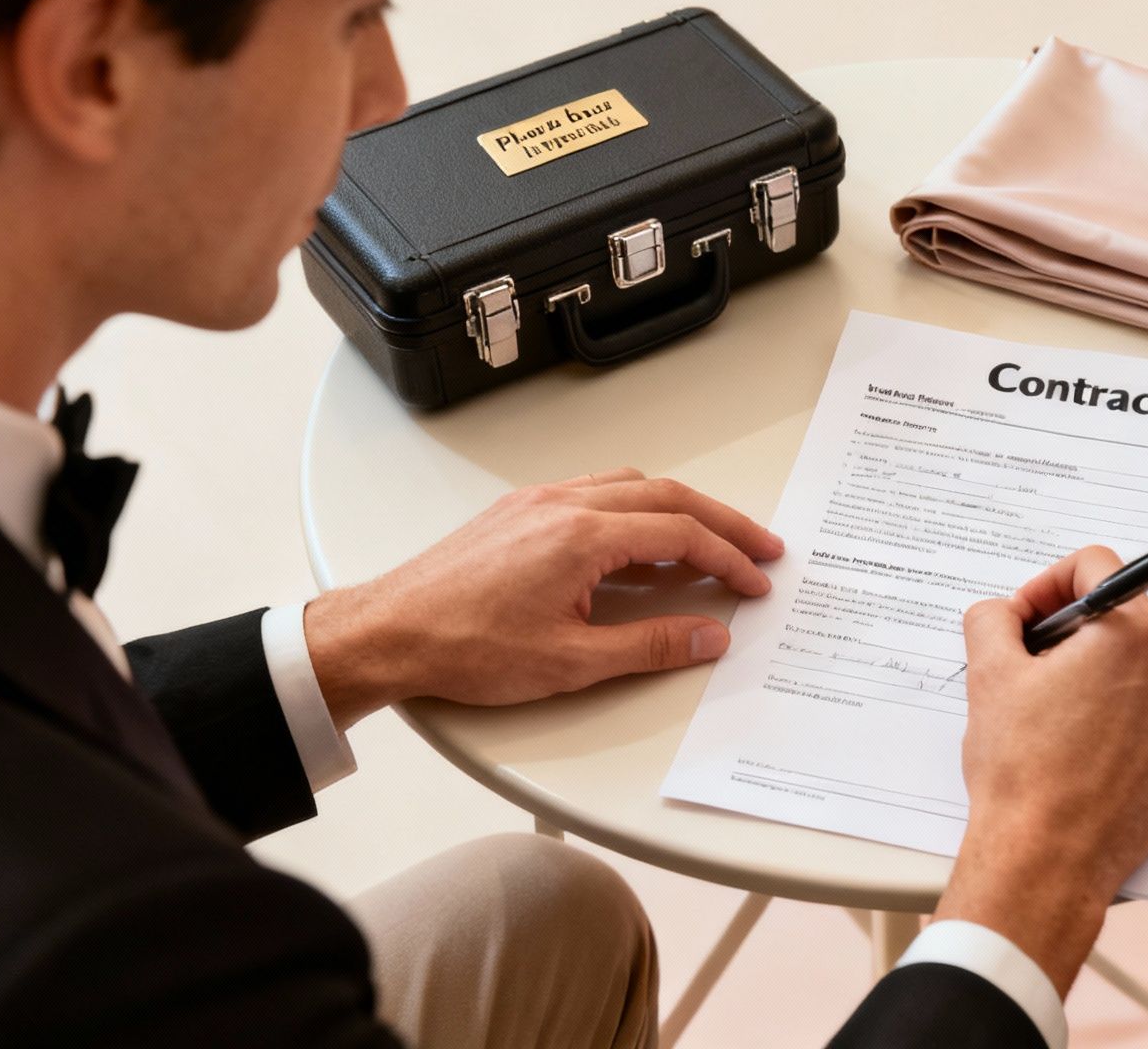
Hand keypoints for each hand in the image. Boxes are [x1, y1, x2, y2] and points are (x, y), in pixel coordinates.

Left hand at [302, 468, 782, 727]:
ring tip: (709, 541)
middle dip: (721, 522)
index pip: (680, 534)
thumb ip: (650, 644)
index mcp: (582, 535)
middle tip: (760, 548)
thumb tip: (708, 636)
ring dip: (679, 509)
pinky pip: (595, 491)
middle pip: (666, 496)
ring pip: (630, 486)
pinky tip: (640, 538)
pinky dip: (636, 507)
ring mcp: (538, 502)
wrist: (387, 633)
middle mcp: (563, 504)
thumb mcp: (570, 661)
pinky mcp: (517, 512)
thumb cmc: (464, 646)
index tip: (756, 580)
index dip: (728, 558)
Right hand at [935, 546, 1147, 994]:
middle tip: (1028, 670)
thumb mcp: (989, 676)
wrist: (1049, 859)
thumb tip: (1004, 613)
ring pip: (1136, 665)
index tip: (1024, 619)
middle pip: (1119, 616)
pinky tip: (1079, 747)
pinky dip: (1118, 713)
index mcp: (1133, 633)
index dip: (1047, 584)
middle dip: (1070, 633)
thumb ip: (992, 619)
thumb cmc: (1023, 772)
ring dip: (1094, 674)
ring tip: (1050, 717)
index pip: (1096, 565)